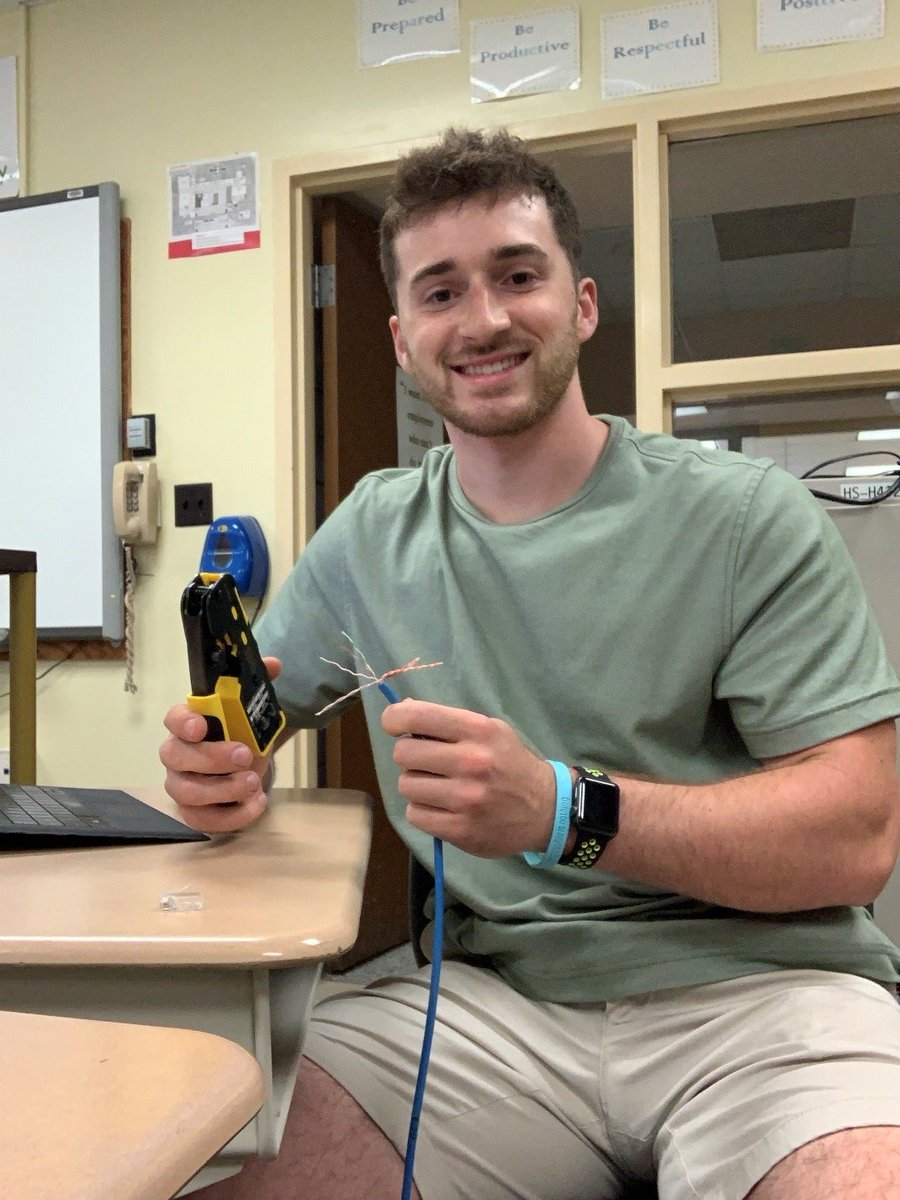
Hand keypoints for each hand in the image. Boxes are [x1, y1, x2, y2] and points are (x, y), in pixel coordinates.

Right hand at [159, 657, 282, 833]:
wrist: (247, 763)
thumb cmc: (241, 732)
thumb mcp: (253, 708)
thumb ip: (260, 684)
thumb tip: (274, 664)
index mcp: (188, 723)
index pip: (173, 719)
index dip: (183, 723)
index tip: (201, 726)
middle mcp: (177, 754)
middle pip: (176, 757)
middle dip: (211, 758)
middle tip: (245, 755)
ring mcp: (182, 786)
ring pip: (187, 793)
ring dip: (222, 789)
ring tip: (253, 782)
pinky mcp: (194, 813)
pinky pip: (203, 822)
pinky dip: (232, 817)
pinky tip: (258, 803)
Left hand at [381, 699, 555, 857]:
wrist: (545, 809)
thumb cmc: (510, 764)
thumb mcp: (490, 731)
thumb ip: (448, 722)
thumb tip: (401, 713)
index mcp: (479, 730)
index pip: (417, 716)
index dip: (394, 719)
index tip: (395, 725)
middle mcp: (472, 762)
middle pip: (404, 753)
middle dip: (410, 756)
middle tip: (426, 762)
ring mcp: (466, 799)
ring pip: (406, 785)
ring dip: (416, 785)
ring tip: (438, 786)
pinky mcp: (460, 829)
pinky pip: (415, 814)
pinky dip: (423, 810)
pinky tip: (442, 807)